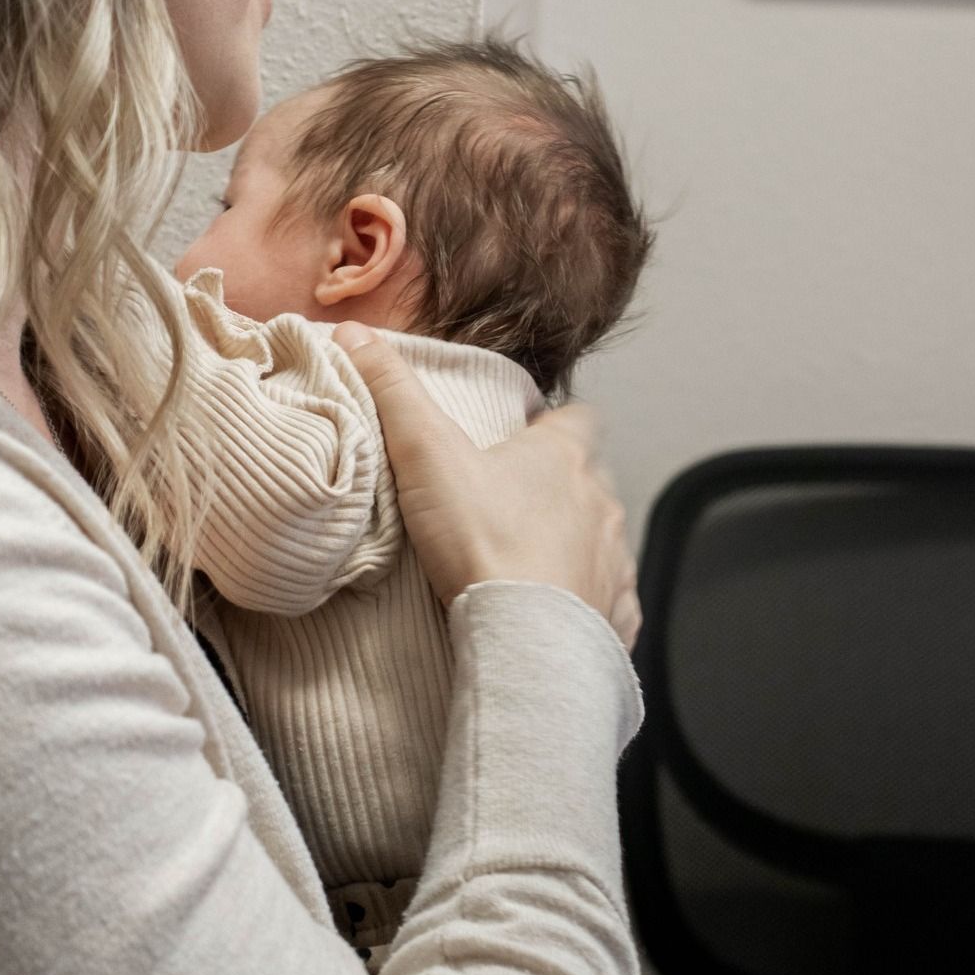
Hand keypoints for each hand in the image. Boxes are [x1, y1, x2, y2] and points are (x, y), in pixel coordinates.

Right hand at [333, 323, 640, 649]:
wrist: (523, 640)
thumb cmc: (481, 544)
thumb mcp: (425, 453)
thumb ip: (393, 390)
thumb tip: (358, 334)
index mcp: (565, 455)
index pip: (578, 417)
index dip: (551, 422)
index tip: (521, 435)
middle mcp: (602, 501)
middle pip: (588, 478)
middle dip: (557, 486)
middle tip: (508, 502)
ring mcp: (615, 560)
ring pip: (602, 538)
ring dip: (574, 542)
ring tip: (526, 560)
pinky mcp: (616, 615)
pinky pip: (611, 600)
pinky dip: (588, 601)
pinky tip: (553, 610)